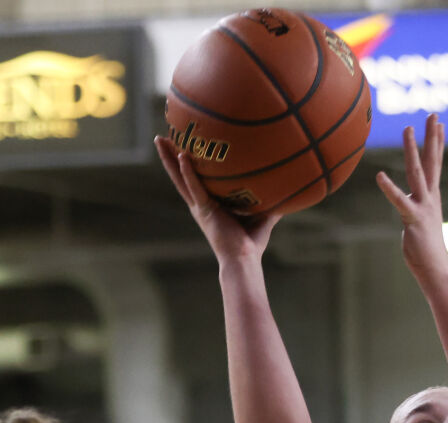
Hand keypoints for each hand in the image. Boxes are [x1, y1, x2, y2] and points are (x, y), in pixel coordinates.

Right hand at [155, 135, 279, 265]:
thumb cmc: (251, 243)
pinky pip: (194, 186)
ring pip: (179, 178)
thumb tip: (288, 190)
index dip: (185, 165)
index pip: (194, 180)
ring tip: (160, 140)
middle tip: (161, 138)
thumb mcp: (262, 216)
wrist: (244, 260)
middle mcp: (199, 204)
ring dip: (169, 159)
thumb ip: (270, 203)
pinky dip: (187, 172)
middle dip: (170, 156)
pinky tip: (182, 155)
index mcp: (208, 205)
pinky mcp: (204, 210)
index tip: (180, 146)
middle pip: (179, 175)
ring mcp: (200, 207)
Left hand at [376, 116, 447, 279]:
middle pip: (432, 162)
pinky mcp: (413, 219)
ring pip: (417, 172)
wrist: (436, 271)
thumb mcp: (421, 226)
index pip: (436, 165)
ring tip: (408, 128)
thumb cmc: (427, 253)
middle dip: (432, 137)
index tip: (440, 124)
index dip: (438, 144)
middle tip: (434, 115)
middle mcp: (430, 198)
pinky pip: (399, 201)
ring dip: (413, 149)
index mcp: (432, 198)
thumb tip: (411, 208)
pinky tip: (379, 175)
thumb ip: (416, 212)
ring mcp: (423, 207)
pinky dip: (389, 188)